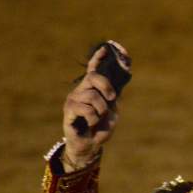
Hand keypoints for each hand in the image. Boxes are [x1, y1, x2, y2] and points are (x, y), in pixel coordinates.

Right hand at [62, 41, 130, 167]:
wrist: (91, 145)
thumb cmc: (101, 126)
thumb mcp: (113, 108)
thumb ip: (115, 92)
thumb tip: (123, 73)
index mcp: (92, 88)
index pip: (94, 67)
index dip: (100, 56)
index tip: (108, 47)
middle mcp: (81, 90)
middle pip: (94, 77)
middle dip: (107, 87)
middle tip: (111, 99)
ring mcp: (73, 99)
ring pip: (92, 96)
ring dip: (101, 110)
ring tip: (98, 118)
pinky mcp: (69, 111)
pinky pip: (86, 109)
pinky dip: (94, 119)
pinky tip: (91, 123)